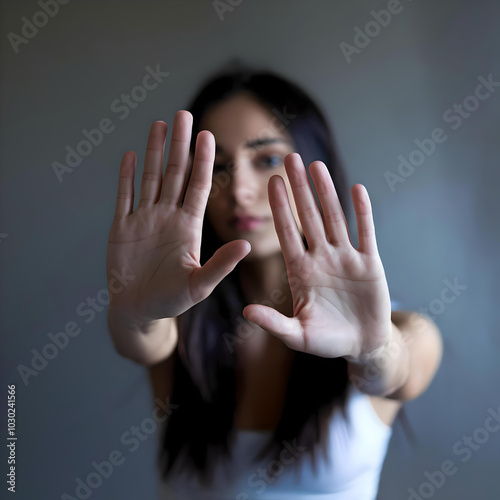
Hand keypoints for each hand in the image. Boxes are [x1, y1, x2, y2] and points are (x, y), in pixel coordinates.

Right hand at [106, 112, 249, 319]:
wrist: (139, 311)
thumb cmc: (171, 301)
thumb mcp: (199, 285)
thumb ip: (220, 265)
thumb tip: (247, 245)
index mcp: (188, 227)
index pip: (197, 187)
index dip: (202, 161)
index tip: (207, 135)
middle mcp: (167, 217)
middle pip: (175, 174)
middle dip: (179, 145)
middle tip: (184, 115)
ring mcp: (144, 220)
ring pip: (151, 178)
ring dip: (155, 152)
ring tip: (160, 125)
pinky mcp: (122, 228)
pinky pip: (125, 196)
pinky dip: (127, 177)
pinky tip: (131, 155)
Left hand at [242, 153, 392, 361]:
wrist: (361, 344)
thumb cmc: (327, 341)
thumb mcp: (298, 336)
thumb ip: (273, 323)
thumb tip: (245, 312)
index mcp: (301, 271)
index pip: (287, 232)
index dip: (280, 207)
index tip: (272, 182)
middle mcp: (321, 258)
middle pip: (309, 216)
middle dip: (299, 189)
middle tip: (289, 158)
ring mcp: (345, 258)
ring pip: (335, 218)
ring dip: (327, 192)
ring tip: (316, 166)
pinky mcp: (369, 264)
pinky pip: (365, 233)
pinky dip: (363, 212)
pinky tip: (357, 189)